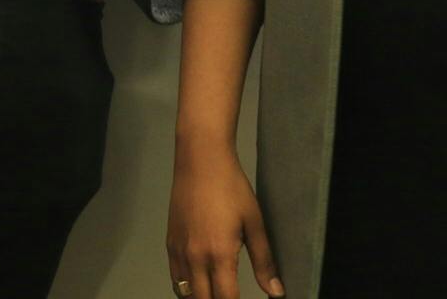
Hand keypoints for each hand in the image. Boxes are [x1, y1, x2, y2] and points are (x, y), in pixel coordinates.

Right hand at [167, 137, 282, 298]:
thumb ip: (264, 261)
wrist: (200, 160)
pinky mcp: (170, 244)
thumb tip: (276, 293)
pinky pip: (175, 279)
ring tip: (216, 294)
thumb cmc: (231, 187)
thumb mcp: (254, 223)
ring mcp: (179, 252)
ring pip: (186, 294)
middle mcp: (194, 258)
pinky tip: (200, 284)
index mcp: (219, 254)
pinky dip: (186, 288)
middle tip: (230, 296)